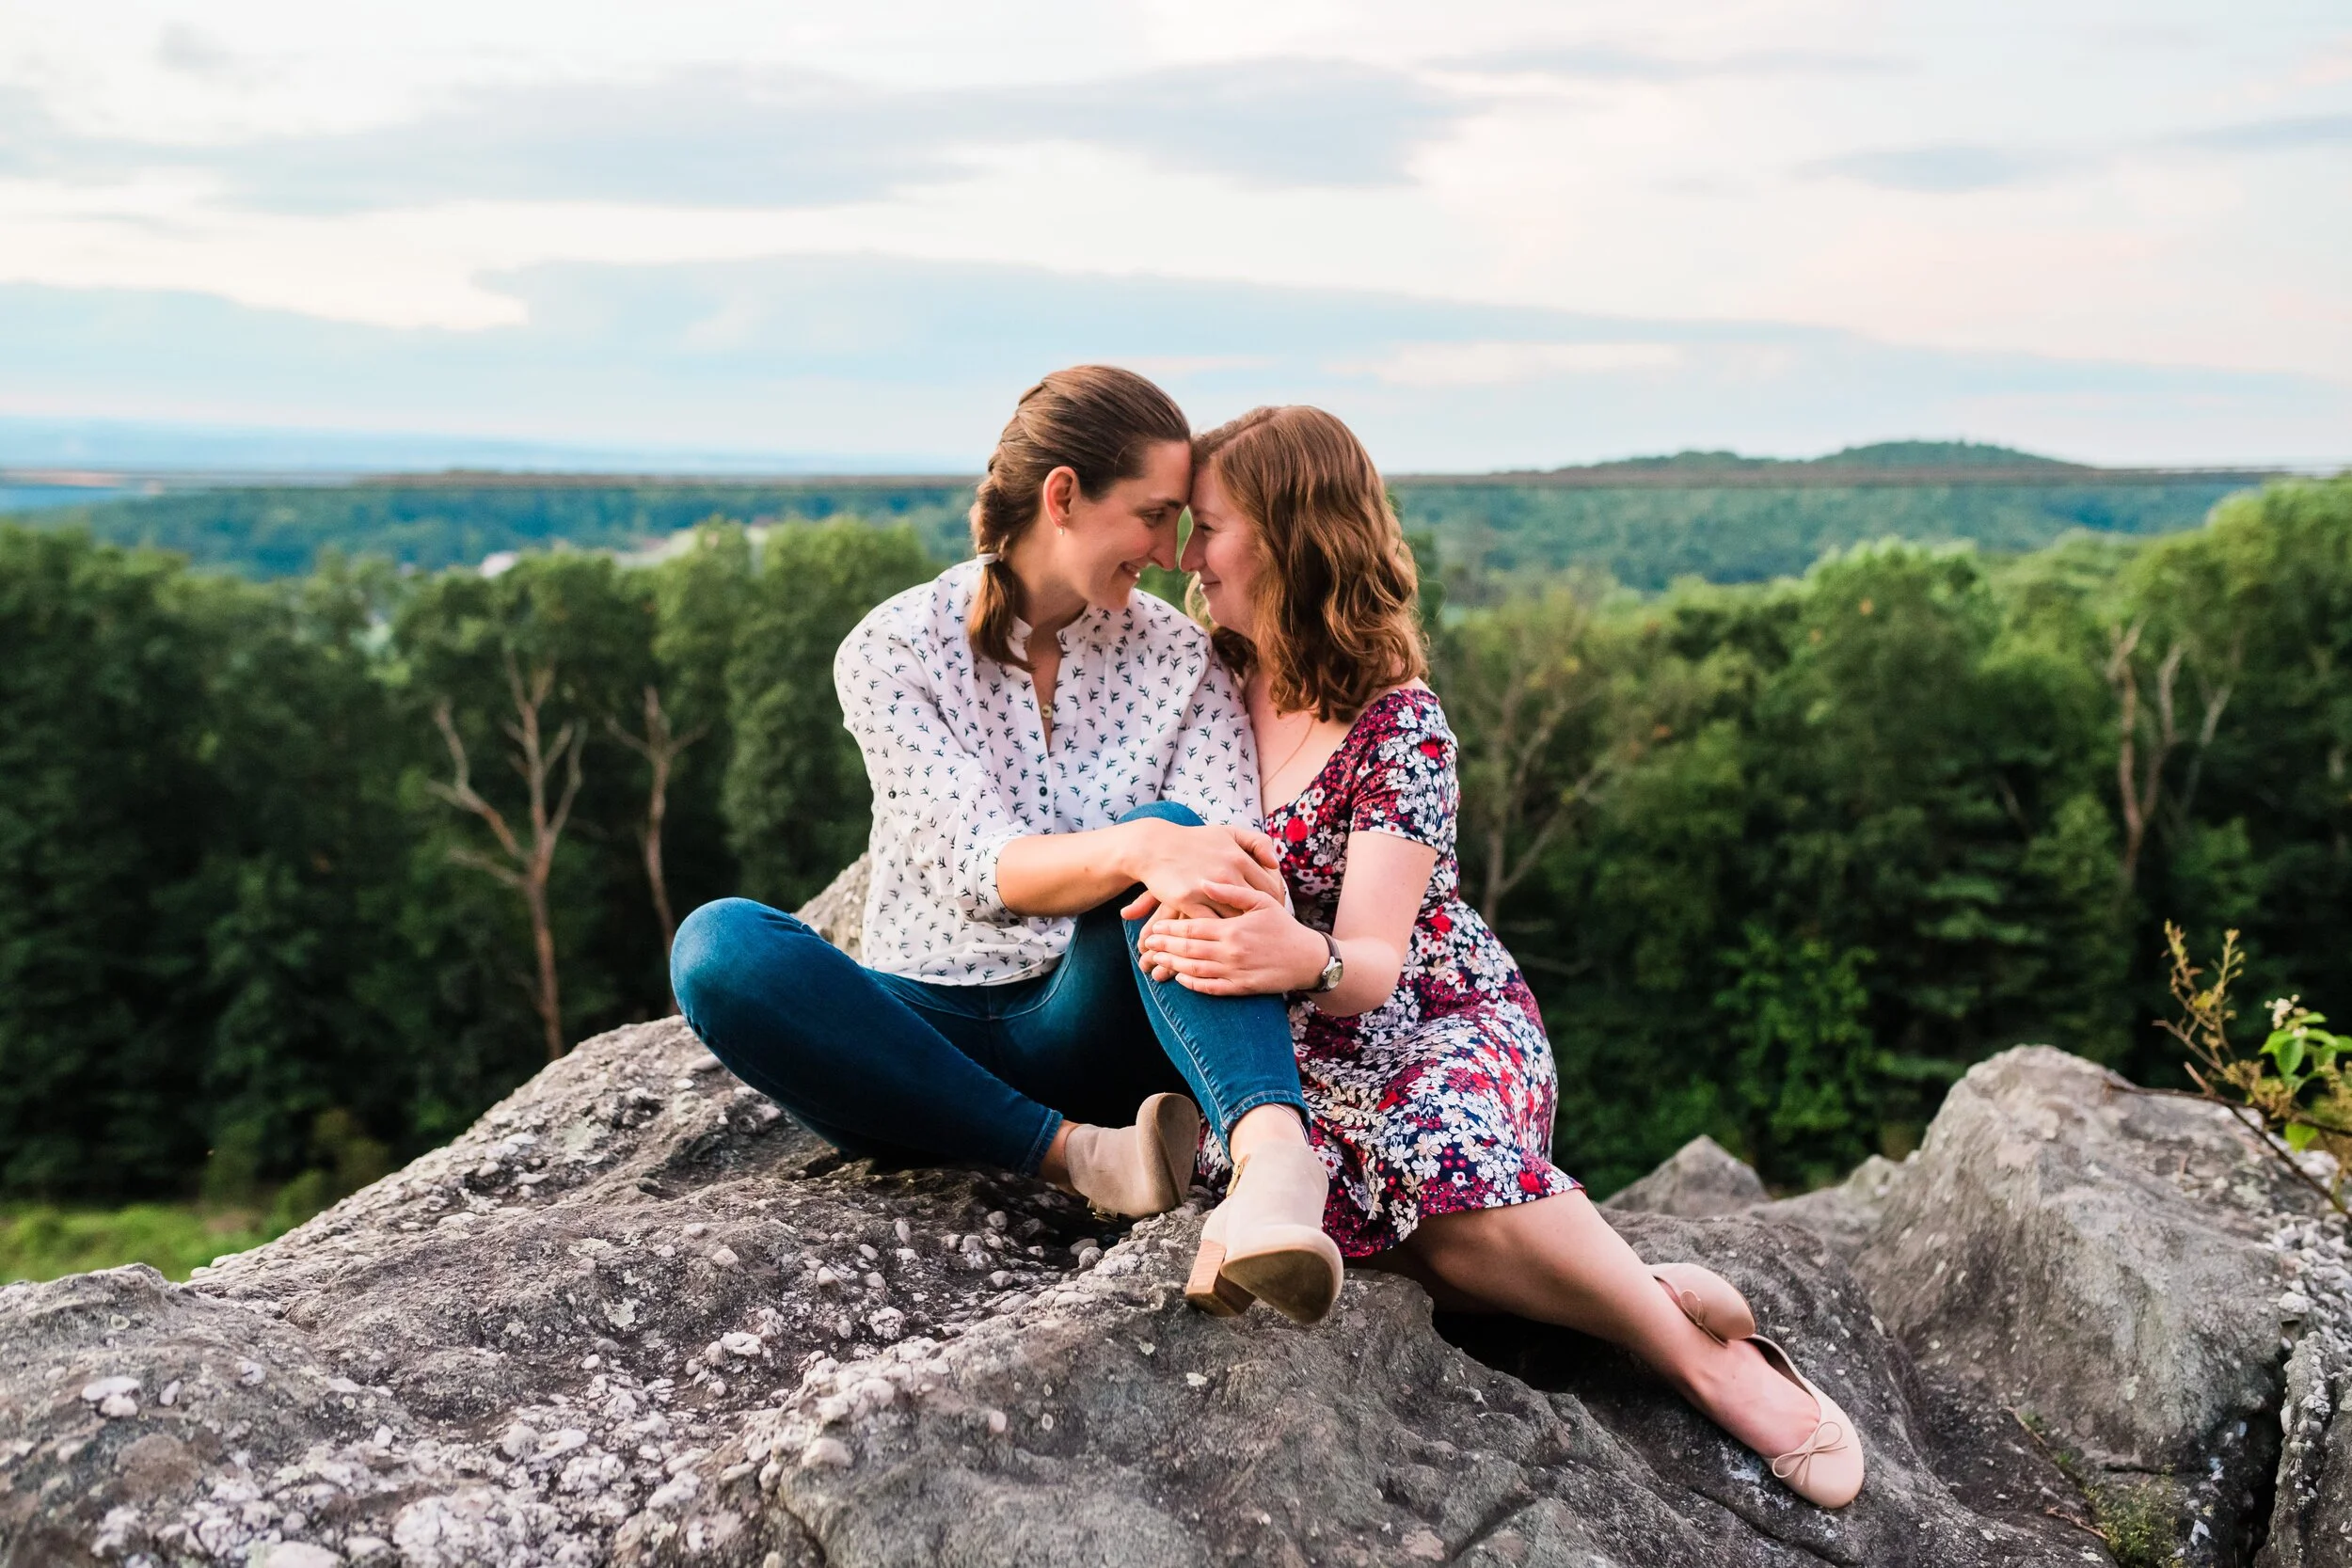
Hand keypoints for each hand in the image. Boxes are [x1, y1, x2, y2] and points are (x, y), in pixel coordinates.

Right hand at [1120, 821, 1285, 922]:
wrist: (1155, 846)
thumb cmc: (1195, 840)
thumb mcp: (1228, 832)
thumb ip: (1257, 842)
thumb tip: (1276, 863)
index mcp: (1240, 858)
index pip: (1270, 888)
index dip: (1276, 903)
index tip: (1273, 913)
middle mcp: (1227, 873)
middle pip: (1255, 907)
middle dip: (1262, 921)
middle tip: (1265, 933)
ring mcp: (1207, 889)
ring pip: (1234, 918)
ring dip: (1240, 930)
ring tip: (1246, 939)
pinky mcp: (1187, 901)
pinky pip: (1209, 924)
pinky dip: (1216, 932)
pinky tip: (1221, 938)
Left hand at [1133, 882, 1330, 994]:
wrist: (1307, 958)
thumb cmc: (1283, 925)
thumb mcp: (1261, 900)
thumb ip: (1231, 891)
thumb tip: (1203, 881)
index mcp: (1233, 928)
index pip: (1191, 927)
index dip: (1169, 928)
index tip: (1154, 926)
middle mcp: (1231, 952)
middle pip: (1187, 949)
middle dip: (1164, 946)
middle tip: (1146, 943)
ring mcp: (1235, 972)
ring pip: (1194, 970)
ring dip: (1172, 965)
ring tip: (1156, 959)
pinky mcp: (1241, 988)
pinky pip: (1210, 988)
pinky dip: (1191, 984)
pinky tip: (1179, 977)